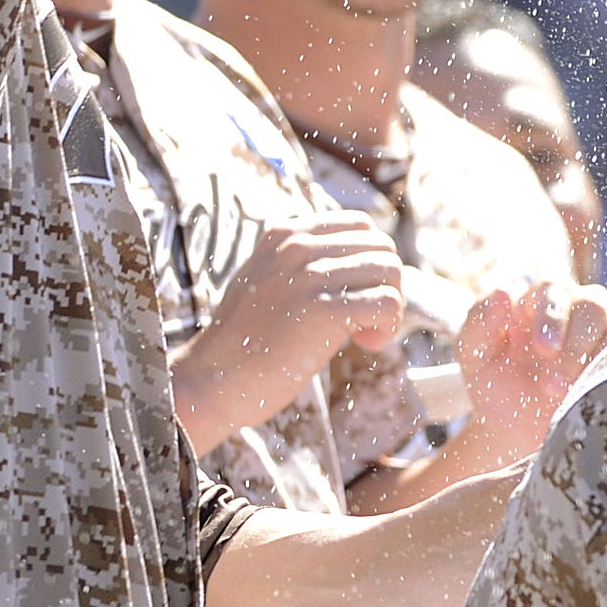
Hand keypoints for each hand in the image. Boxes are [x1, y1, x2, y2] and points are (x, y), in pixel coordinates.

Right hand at [172, 212, 405, 446]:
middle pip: (382, 248)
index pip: (360, 226)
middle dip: (385, 285)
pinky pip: (388, 302)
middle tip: (363, 321)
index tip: (353, 296)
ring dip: (389, 308)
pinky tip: (365, 344)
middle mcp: (297, 246)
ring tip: (363, 334)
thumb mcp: (269, 280)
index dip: (370, 262)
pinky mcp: (323, 309)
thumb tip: (368, 262)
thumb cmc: (247, 340)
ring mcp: (309, 275)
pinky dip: (387, 326)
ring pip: (391, 272)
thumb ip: (306, 263)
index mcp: (285, 234)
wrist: (215, 380)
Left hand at [450, 280, 606, 468]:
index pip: (552, 289)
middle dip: (573, 345)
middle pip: (591, 304)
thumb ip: (478, 324)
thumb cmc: (496, 387)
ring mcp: (604, 330)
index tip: (542, 350)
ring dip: (594, 361)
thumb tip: (504, 293)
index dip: (551, 316)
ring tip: (568, 396)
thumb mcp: (474, 358)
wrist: (519, 432)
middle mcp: (576, 307)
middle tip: (551, 384)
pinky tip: (596, 391)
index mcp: (538, 299)